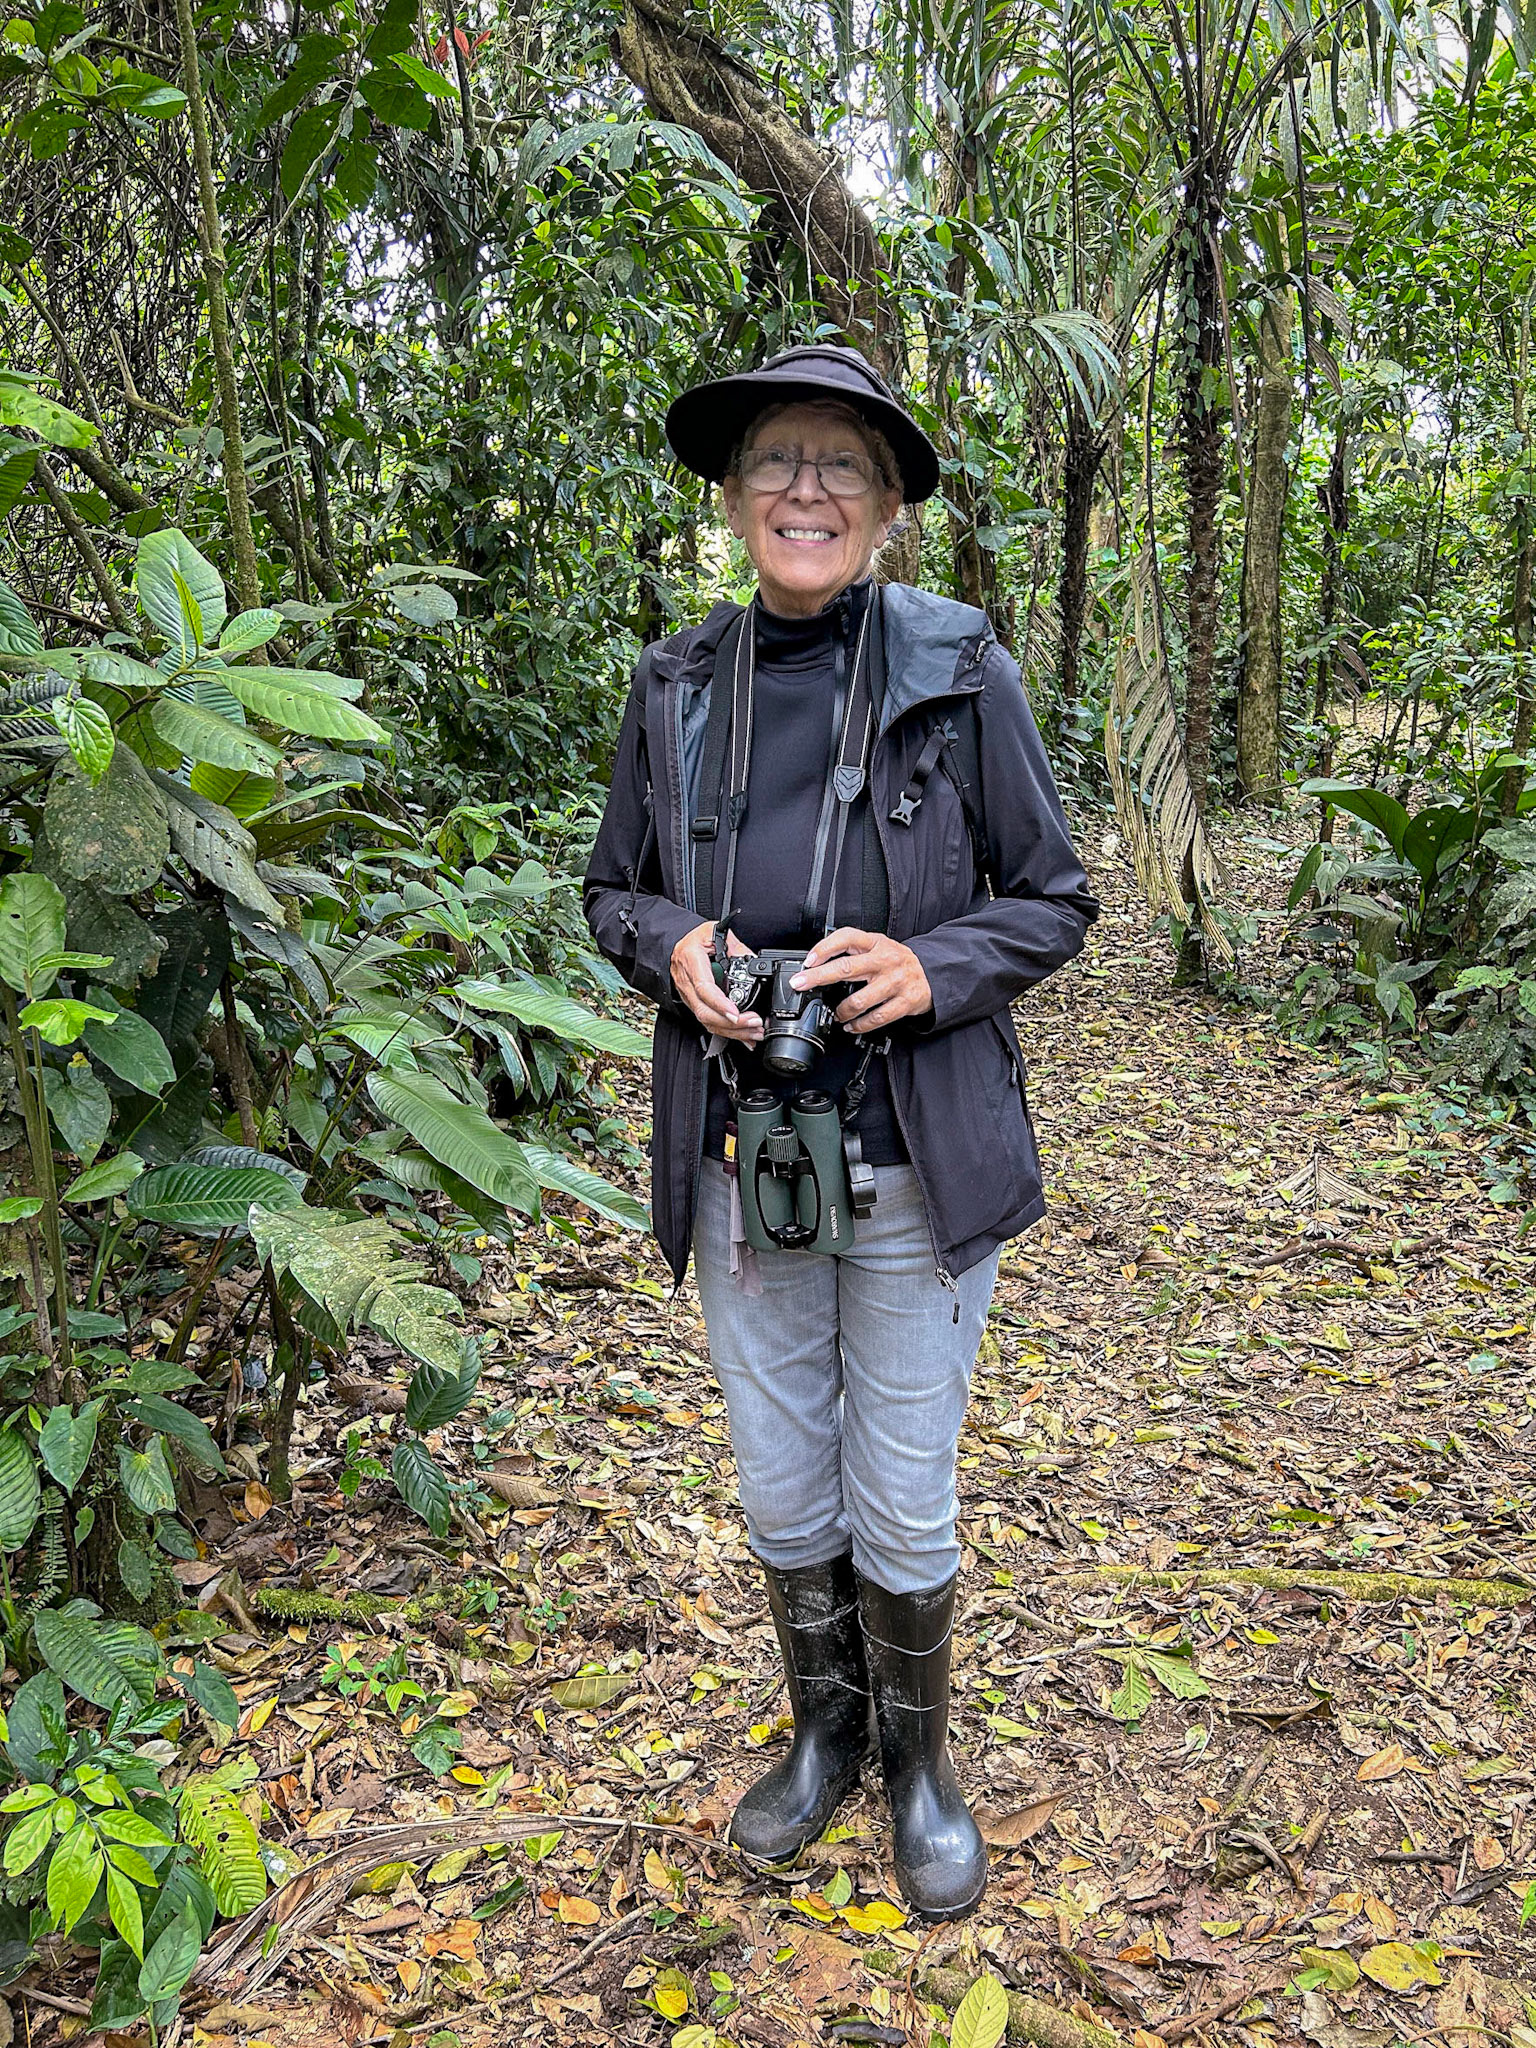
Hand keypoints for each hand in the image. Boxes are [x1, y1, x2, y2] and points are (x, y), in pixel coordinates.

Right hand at [670, 921, 762, 1043]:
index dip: (720, 1003)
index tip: (736, 1013)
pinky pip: (708, 1021)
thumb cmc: (697, 938)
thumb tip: (754, 962)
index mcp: (690, 960)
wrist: (680, 945)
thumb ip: (736, 947)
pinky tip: (743, 1035)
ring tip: (754, 1032)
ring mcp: (688, 995)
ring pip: (706, 1020)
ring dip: (732, 1031)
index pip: (703, 987)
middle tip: (754, 1023)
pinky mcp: (693, 1004)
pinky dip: (727, 1031)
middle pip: (704, 1011)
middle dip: (731, 1023)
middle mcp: (686, 981)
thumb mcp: (716, 932)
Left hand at [791, 927, 932, 1033]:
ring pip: (860, 1000)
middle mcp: (885, 960)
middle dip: (818, 977)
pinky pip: (877, 1018)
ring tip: (836, 1014)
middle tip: (800, 984)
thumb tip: (817, 963)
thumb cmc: (896, 961)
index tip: (808, 960)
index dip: (825, 947)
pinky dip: (860, 1025)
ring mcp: (895, 982)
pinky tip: (851, 1026)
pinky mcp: (904, 1002)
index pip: (847, 937)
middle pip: (847, 968)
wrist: (931, 974)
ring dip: (841, 1011)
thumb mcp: (878, 946)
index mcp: (876, 943)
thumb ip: (854, 951)